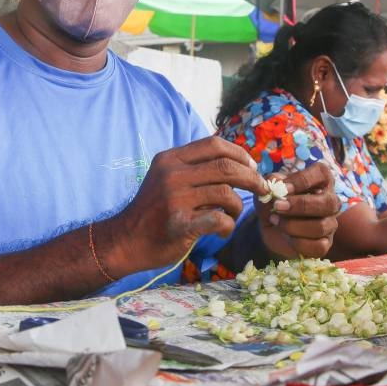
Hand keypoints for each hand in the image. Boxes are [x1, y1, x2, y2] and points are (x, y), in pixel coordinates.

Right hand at [105, 136, 269, 273]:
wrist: (125, 241)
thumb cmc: (153, 211)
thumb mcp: (166, 178)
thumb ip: (193, 167)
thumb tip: (237, 162)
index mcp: (171, 159)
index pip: (214, 144)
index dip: (239, 153)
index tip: (252, 166)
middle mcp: (172, 174)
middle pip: (226, 167)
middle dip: (251, 178)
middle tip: (261, 189)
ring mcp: (175, 199)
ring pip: (227, 194)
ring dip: (239, 206)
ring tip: (233, 215)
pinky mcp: (179, 224)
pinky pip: (219, 220)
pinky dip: (229, 226)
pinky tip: (224, 230)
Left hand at [255, 164, 339, 258]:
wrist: (271, 227)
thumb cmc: (275, 200)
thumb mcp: (269, 188)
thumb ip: (272, 184)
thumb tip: (277, 188)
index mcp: (320, 180)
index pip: (321, 173)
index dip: (302, 181)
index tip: (283, 189)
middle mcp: (331, 200)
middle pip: (328, 203)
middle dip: (300, 206)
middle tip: (278, 207)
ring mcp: (330, 223)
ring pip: (321, 226)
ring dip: (293, 226)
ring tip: (276, 221)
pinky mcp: (326, 243)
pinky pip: (318, 246)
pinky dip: (298, 243)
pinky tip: (287, 237)